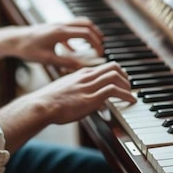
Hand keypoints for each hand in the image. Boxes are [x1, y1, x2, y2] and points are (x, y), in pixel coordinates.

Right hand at [0, 61, 135, 151]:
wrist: (41, 105)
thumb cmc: (48, 101)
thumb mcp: (64, 90)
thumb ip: (76, 90)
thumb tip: (84, 99)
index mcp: (80, 73)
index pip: (104, 66)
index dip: (117, 72)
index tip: (121, 80)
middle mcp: (86, 77)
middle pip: (113, 67)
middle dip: (125, 76)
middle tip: (129, 86)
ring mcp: (89, 87)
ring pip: (115, 77)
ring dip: (128, 85)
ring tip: (131, 94)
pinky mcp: (90, 98)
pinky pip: (113, 91)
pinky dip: (126, 94)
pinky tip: (130, 100)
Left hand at [14, 17, 104, 69]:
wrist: (13, 40)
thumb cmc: (27, 48)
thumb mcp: (47, 59)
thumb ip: (65, 63)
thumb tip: (81, 68)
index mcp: (61, 32)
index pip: (86, 33)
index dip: (96, 43)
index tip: (100, 53)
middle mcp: (61, 25)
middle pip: (86, 24)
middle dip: (97, 34)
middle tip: (102, 46)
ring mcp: (57, 25)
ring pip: (79, 24)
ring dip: (89, 32)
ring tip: (94, 44)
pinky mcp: (53, 28)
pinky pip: (70, 29)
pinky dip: (77, 36)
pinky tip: (74, 49)